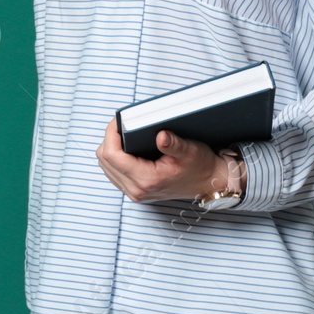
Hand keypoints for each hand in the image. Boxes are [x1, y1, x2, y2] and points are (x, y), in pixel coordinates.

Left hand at [94, 117, 231, 203]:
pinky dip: (114, 159)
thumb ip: (173, 143)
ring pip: (106, 167)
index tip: (119, 120)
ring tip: (123, 135)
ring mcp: (134, 192)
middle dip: (109, 139)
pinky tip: (125, 148)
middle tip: (121, 125)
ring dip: (110, 149)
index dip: (110, 134)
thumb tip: (160, 135)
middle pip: (105, 160)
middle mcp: (136, 189)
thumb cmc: (199, 166)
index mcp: (146, 180)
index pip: (112, 155)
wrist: (208, 182)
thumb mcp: (189, 151)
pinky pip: (113, 172)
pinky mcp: (135, 191)